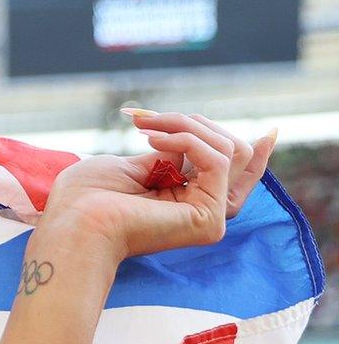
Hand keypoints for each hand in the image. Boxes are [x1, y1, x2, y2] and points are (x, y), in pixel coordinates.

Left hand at [39, 109, 276, 261]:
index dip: (255, 151)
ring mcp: (209, 216)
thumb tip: (197, 133)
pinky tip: (153, 140)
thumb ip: (170, 153)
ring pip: (228, 150)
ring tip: (146, 127)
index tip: (271, 132)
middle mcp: (201, 210)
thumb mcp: (133, 164)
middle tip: (146, 119)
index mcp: (184, 198)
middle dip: (193, 123)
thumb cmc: (85, 197)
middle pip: (233, 153)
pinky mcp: (209, 218)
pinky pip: (217, 160)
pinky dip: (186, 140)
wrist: (73, 224)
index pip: (232, 171)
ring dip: (185, 125)